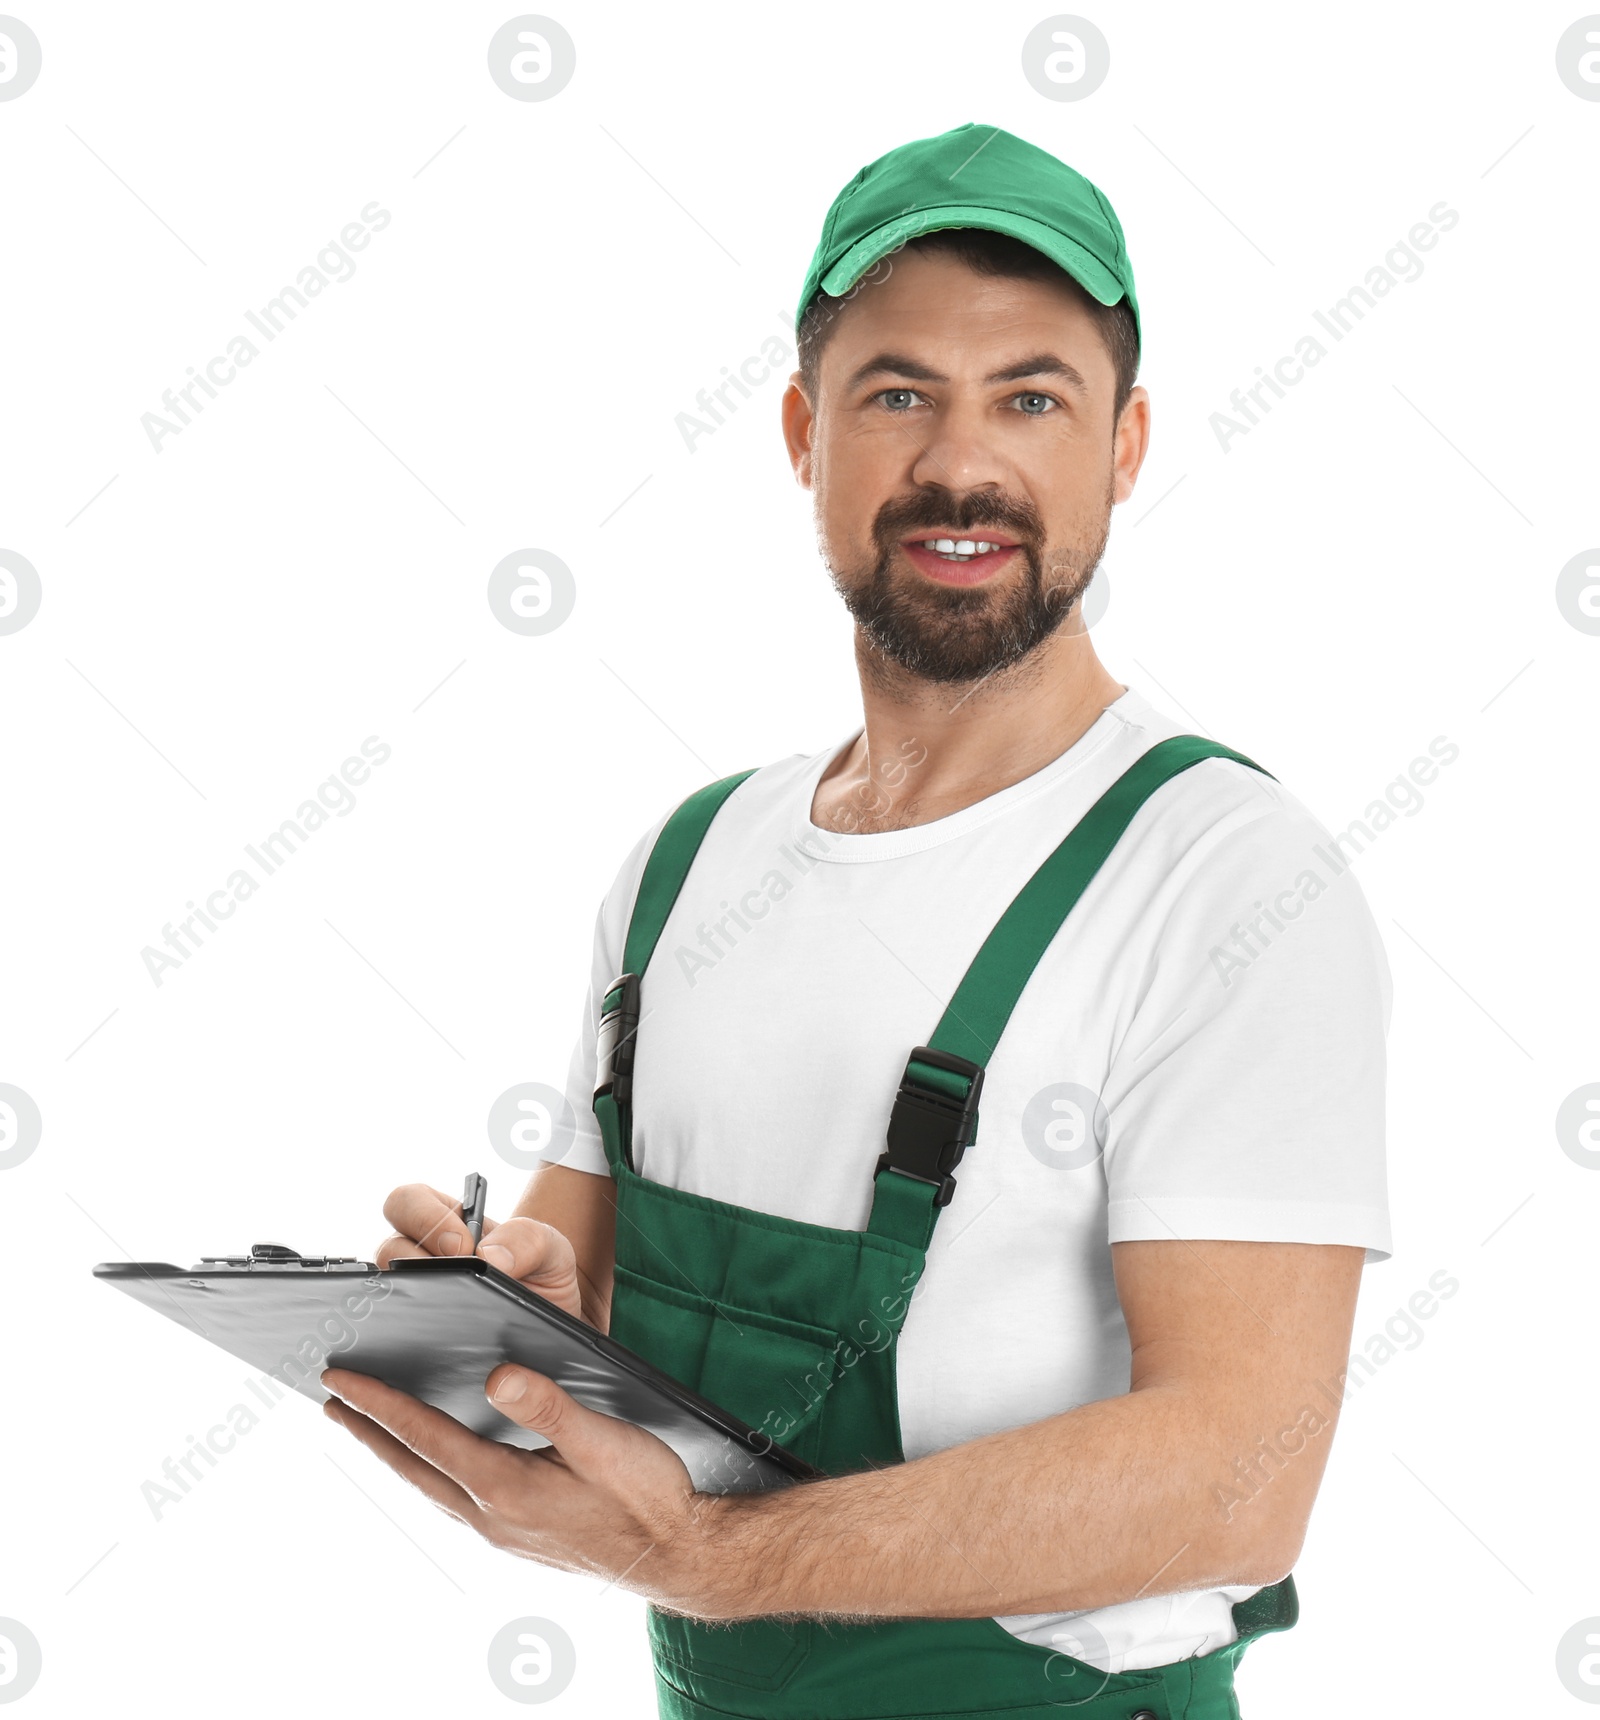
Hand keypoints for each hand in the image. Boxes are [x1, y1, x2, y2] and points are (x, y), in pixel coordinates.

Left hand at [321, 1363, 720, 1610]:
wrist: (680, 1556)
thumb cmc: (649, 1496)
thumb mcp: (604, 1441)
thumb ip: (550, 1405)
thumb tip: (496, 1376)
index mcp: (506, 1488)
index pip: (426, 1436)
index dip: (379, 1404)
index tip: (341, 1378)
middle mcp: (493, 1516)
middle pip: (413, 1466)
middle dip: (370, 1430)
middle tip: (332, 1399)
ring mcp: (504, 1531)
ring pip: (431, 1485)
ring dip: (396, 1452)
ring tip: (369, 1426)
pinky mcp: (520, 1535)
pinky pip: (456, 1499)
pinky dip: (430, 1471)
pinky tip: (435, 1463)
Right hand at [377, 1182, 588, 1323]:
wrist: (550, 1336)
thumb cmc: (543, 1279)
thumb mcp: (550, 1250)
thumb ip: (527, 1239)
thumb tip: (488, 1257)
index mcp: (447, 1223)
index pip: (408, 1201)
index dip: (425, 1216)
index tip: (462, 1244)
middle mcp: (421, 1258)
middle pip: (387, 1246)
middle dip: (414, 1255)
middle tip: (454, 1272)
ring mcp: (414, 1299)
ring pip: (384, 1291)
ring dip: (413, 1297)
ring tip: (454, 1312)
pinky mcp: (415, 1339)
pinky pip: (394, 1335)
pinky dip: (402, 1339)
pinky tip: (443, 1345)